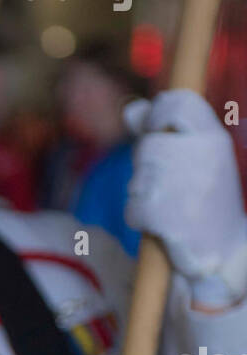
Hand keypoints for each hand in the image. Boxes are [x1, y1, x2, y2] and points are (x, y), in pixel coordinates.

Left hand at [123, 90, 246, 303]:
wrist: (224, 252)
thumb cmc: (205, 200)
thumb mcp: (195, 159)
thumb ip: (161, 132)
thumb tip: (130, 110)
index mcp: (214, 139)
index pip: (179, 102)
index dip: (157, 114)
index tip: (154, 131)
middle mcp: (205, 157)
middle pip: (148, 146)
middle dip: (145, 167)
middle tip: (163, 186)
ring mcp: (188, 187)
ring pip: (137, 179)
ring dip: (141, 195)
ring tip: (166, 206)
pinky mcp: (171, 217)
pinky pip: (133, 208)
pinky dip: (138, 218)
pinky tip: (158, 225)